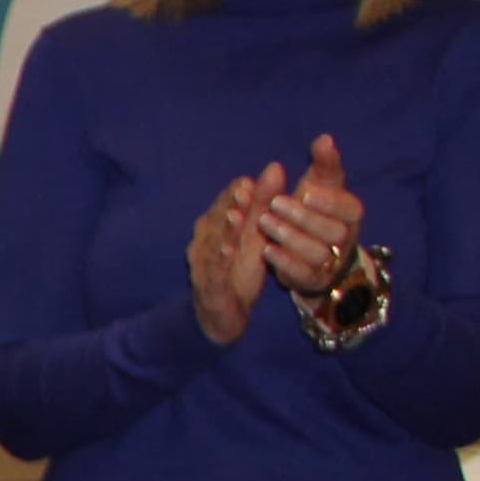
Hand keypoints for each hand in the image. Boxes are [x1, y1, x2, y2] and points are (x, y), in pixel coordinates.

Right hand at [190, 167, 279, 344]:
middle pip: (217, 219)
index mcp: (217, 226)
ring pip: (213, 243)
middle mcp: (205, 241)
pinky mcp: (208, 286)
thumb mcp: (256, 233)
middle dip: (230, 204)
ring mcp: (203, 264)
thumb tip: (275, 167)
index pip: (226, 203)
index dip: (236, 192)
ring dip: (223, 229)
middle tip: (245, 189)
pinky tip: (228, 251)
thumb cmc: (238, 269)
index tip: (251, 180)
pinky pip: (213, 271)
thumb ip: (264, 203)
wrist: (224, 313)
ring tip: (236, 216)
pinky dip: (218, 260)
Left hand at [255, 132, 366, 298]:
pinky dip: (285, 263)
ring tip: (264, 222)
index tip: (306, 191)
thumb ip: (324, 164)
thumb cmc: (315, 210)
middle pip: (332, 231)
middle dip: (303, 217)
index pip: (350, 209)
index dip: (330, 201)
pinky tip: (266, 250)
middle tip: (274, 203)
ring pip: (316, 252)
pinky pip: (303, 274)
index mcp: (351, 215)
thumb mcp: (320, 185)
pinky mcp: (313, 280)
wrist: (308, 250)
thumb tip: (325, 139)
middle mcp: (346, 240)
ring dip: (290, 237)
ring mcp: (331, 262)